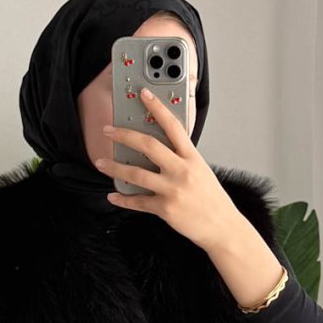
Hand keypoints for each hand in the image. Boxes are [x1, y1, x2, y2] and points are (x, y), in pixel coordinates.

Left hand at [93, 87, 240, 250]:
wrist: (222, 227)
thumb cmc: (211, 199)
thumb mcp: (201, 170)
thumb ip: (181, 158)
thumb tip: (157, 149)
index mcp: (192, 157)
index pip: (173, 126)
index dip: (157, 108)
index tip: (144, 95)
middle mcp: (182, 171)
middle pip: (148, 146)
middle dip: (124, 135)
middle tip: (108, 131)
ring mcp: (173, 190)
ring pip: (137, 174)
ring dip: (114, 167)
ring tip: (100, 163)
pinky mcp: (165, 209)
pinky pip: (138, 202)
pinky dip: (123, 199)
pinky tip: (113, 195)